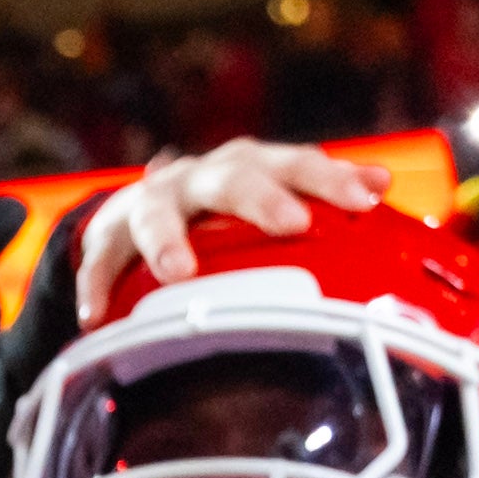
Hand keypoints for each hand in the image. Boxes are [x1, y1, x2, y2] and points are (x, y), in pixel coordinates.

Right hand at [77, 140, 387, 317]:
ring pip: (157, 213)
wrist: (139, 207)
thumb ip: (319, 191)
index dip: (330, 177)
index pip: (293, 163)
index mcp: (247, 166)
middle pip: (231, 176)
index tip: (366, 197)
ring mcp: (152, 204)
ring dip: (166, 240)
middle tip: (292, 223)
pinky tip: (94, 314)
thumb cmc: (219, 208)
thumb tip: (384, 184)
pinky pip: (98, 259)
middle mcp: (201, 178)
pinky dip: (96, 283)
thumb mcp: (267, 191)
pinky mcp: (107, 235)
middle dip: (260, 198)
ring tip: (178, 271)